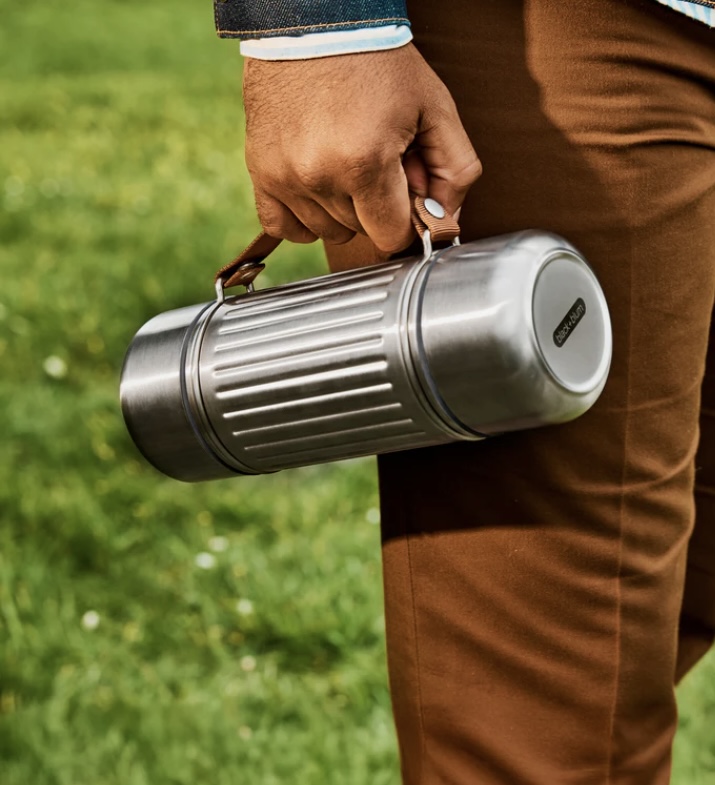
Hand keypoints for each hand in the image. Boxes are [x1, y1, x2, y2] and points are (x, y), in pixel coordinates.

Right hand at [242, 43, 481, 253]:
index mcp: (365, 162)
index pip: (391, 236)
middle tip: (378, 161)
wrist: (315, 22)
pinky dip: (304, 220)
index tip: (406, 193)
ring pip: (326, 231)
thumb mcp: (435, 108)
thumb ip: (454, 171)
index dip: (406, 220)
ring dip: (342, 211)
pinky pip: (284, 228)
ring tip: (346, 163)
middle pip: (360, 232)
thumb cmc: (379, 63)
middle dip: (377, 206)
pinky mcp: (261, 172)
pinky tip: (318, 190)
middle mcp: (319, 176)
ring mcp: (285, 177)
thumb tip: (443, 223)